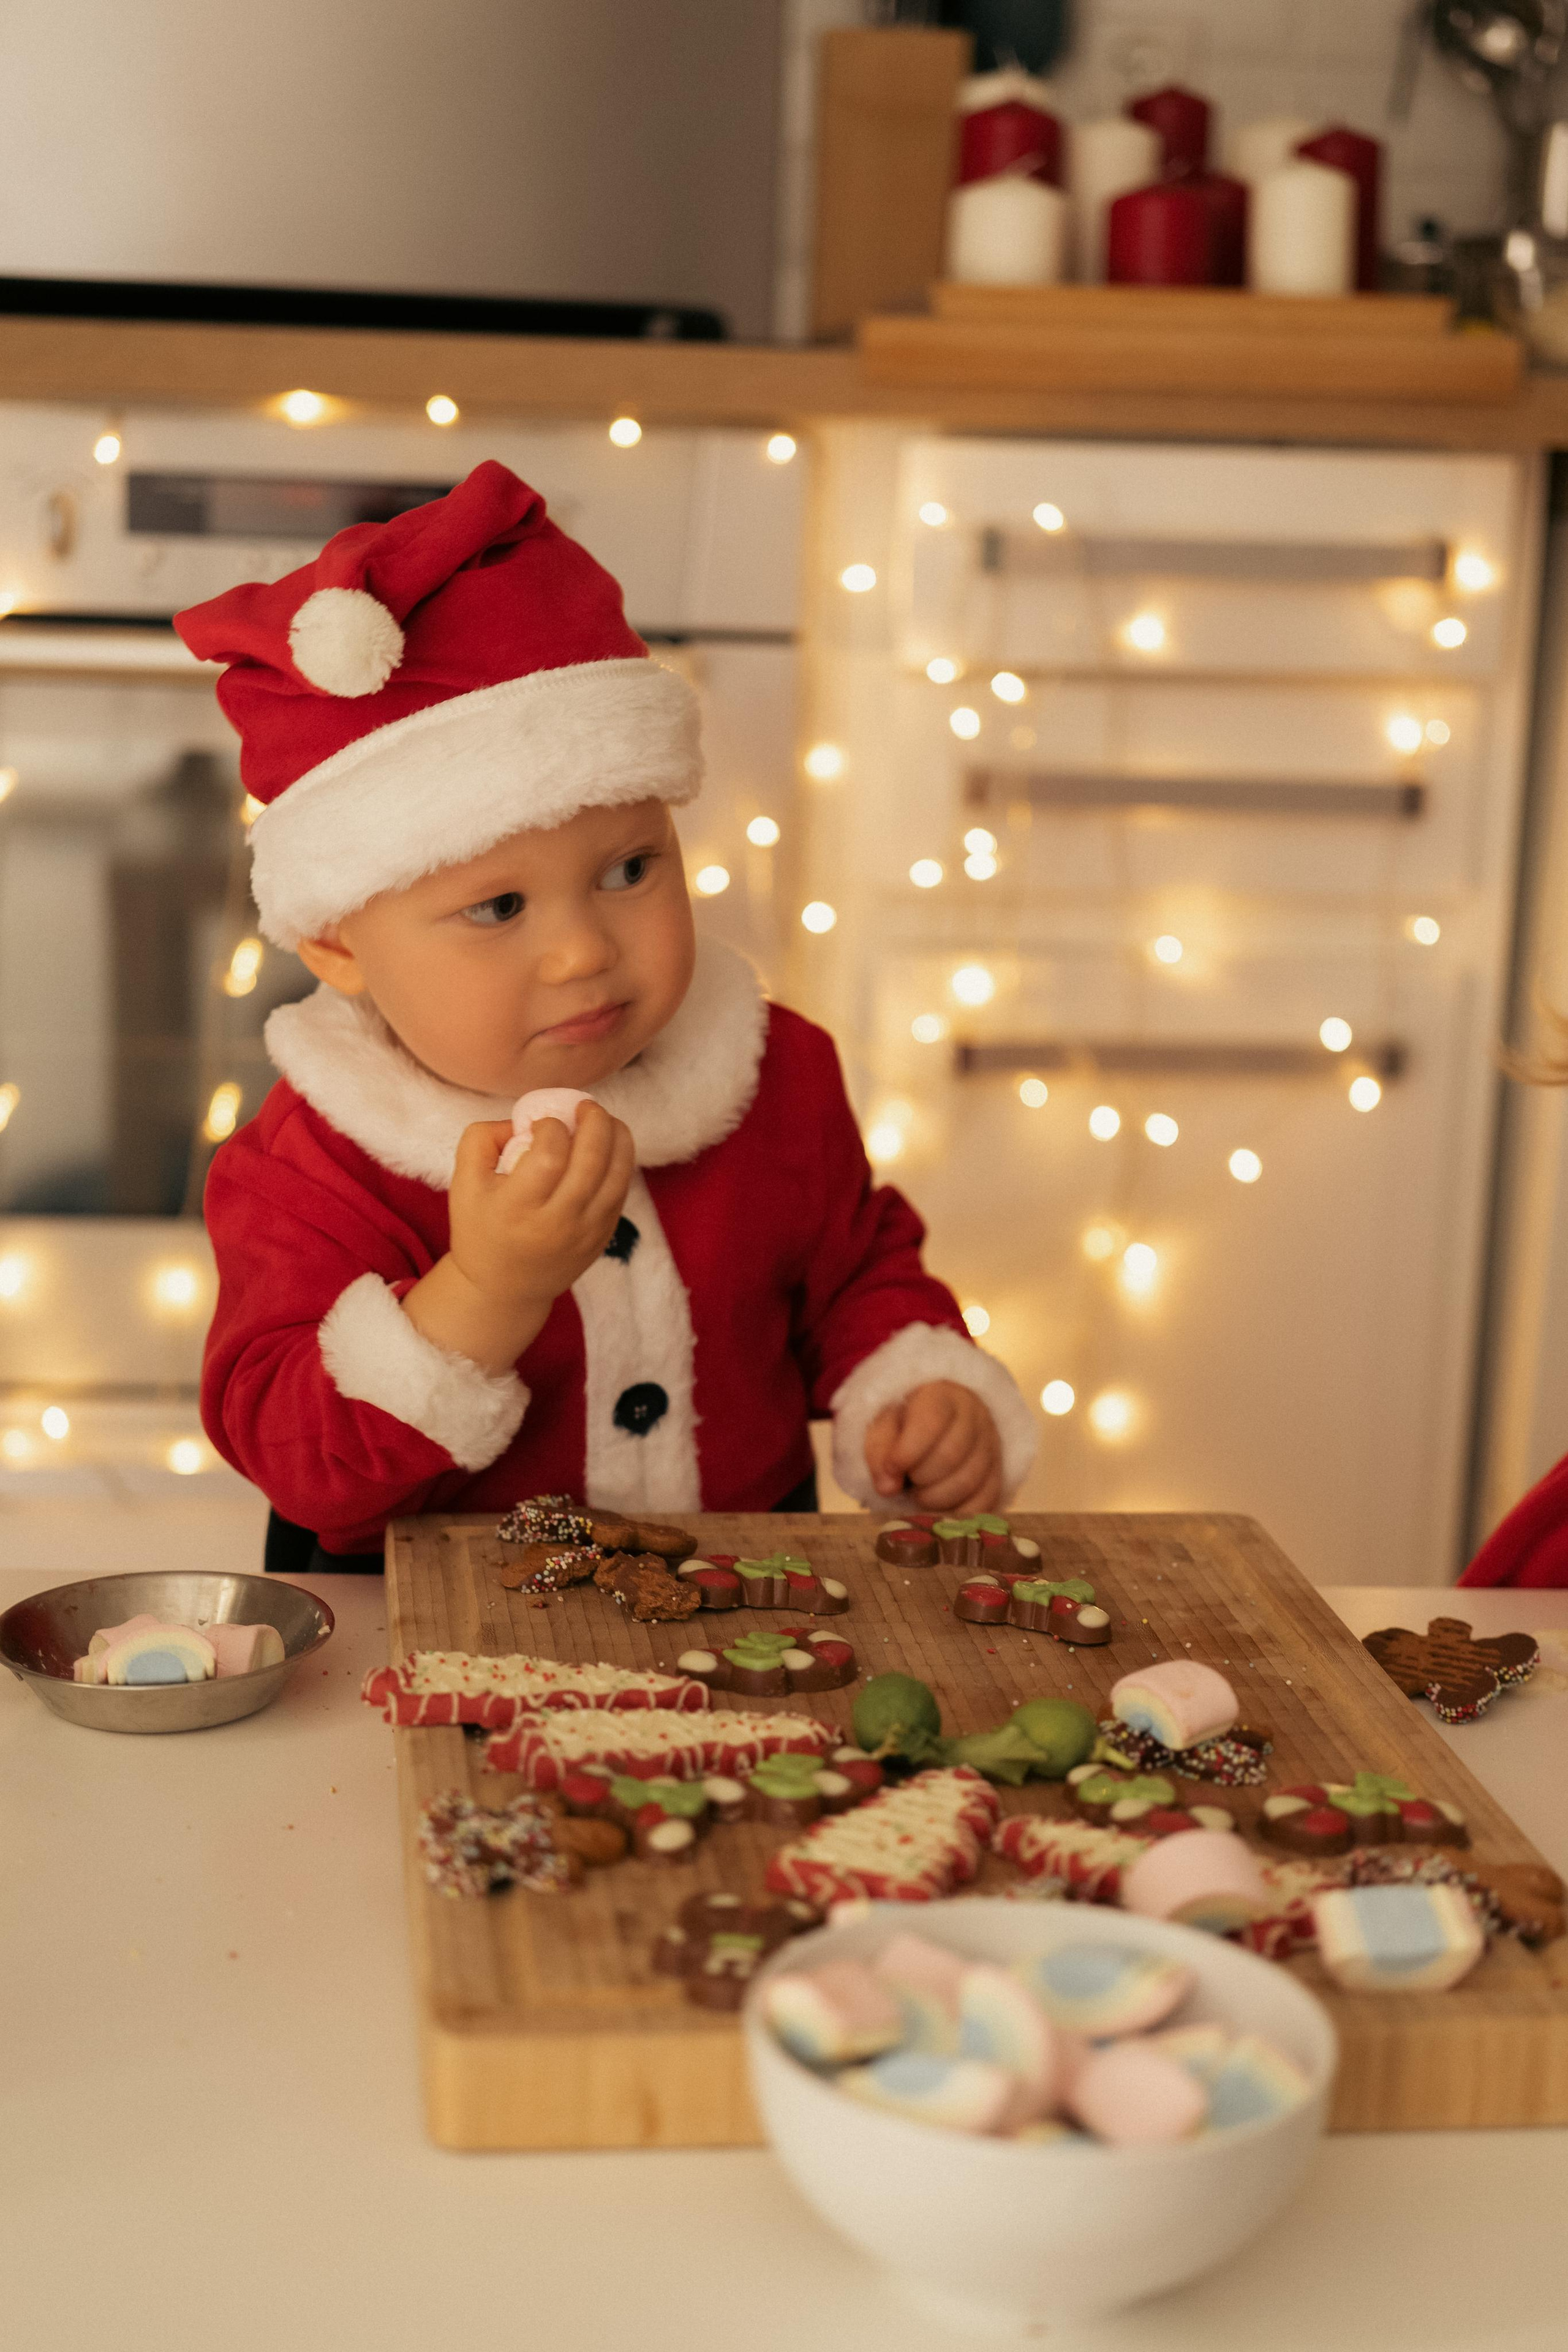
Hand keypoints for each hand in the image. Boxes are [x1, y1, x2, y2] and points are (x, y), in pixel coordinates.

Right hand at [402, 1105, 633, 1372]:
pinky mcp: (603, 1237)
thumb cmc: (481, 1227)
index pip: (549, 1154)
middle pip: (591, 1160)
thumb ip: (482, 1138)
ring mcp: (586, 1232)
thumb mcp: (463, 1183)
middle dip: (594, 1120)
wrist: (503, 1286)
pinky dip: (622, 1162)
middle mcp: (556, 1222)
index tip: (543, 1124)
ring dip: (617, 1137)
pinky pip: (621, 1191)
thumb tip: (524, 1119)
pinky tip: (611, 1146)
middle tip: (585, 1106)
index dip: (552, 1126)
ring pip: (617, 1175)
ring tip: (604, 1120)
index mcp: (517, 1208)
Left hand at [864, 1381, 1002, 1513]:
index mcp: (942, 1395)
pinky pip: (986, 1501)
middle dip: (921, 1477)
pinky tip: (940, 1510)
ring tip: (919, 1494)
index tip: (892, 1468)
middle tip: (907, 1480)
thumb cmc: (905, 1425)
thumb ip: (879, 1451)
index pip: (931, 1421)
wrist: (936, 1426)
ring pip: (970, 1481)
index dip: (908, 1451)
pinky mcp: (999, 1472)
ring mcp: (991, 1444)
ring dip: (936, 1498)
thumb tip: (888, 1487)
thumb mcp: (883, 1427)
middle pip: (951, 1455)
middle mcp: (975, 1416)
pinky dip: (959, 1514)